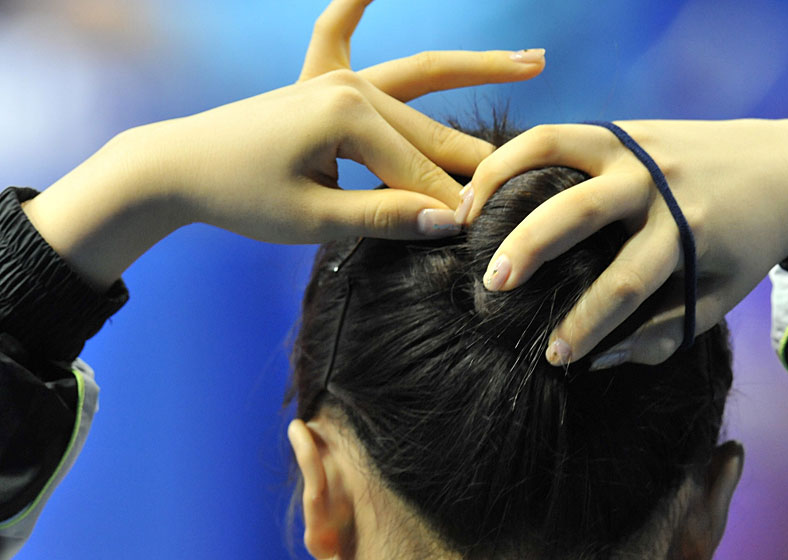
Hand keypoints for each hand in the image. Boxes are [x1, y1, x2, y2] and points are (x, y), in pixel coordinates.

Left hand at [23, 0, 543, 288]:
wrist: (178, 168)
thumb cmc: (239, 197)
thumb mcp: (313, 221)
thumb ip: (382, 218)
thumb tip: (446, 223)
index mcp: (346, 115)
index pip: (417, 169)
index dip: (452, 206)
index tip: (490, 234)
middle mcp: (347, 85)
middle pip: (427, 127)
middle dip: (475, 159)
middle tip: (534, 172)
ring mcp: (332, 76)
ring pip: (414, 84)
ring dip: (471, 72)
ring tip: (534, 61)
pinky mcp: (318, 79)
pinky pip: (340, 32)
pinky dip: (356, 1)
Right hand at [460, 119, 787, 365]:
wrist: (782, 169)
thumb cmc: (743, 246)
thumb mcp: (717, 298)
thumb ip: (664, 334)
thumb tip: (600, 358)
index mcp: (689, 231)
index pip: (626, 285)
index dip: (586, 325)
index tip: (555, 356)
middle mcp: (659, 183)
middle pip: (582, 212)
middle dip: (531, 249)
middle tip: (492, 286)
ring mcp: (638, 148)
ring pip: (555, 149)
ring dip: (501, 181)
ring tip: (461, 217)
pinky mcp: (623, 129)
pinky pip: (556, 133)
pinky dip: (513, 154)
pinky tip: (483, 184)